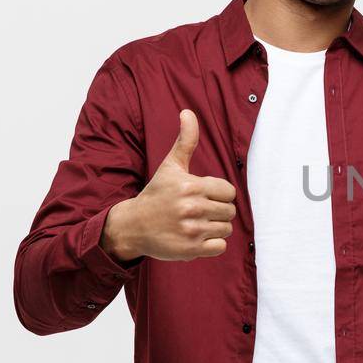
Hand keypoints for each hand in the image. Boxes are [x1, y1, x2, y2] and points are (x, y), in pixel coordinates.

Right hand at [101, 109, 237, 261]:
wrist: (133, 226)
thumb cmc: (156, 193)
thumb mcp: (170, 166)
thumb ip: (185, 140)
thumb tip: (188, 112)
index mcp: (191, 186)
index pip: (229, 191)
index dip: (219, 194)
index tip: (204, 195)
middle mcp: (191, 208)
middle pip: (229, 211)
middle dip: (217, 211)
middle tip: (198, 211)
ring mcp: (191, 230)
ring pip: (226, 229)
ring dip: (215, 228)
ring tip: (196, 224)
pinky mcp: (190, 250)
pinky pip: (220, 247)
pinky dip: (212, 245)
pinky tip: (196, 237)